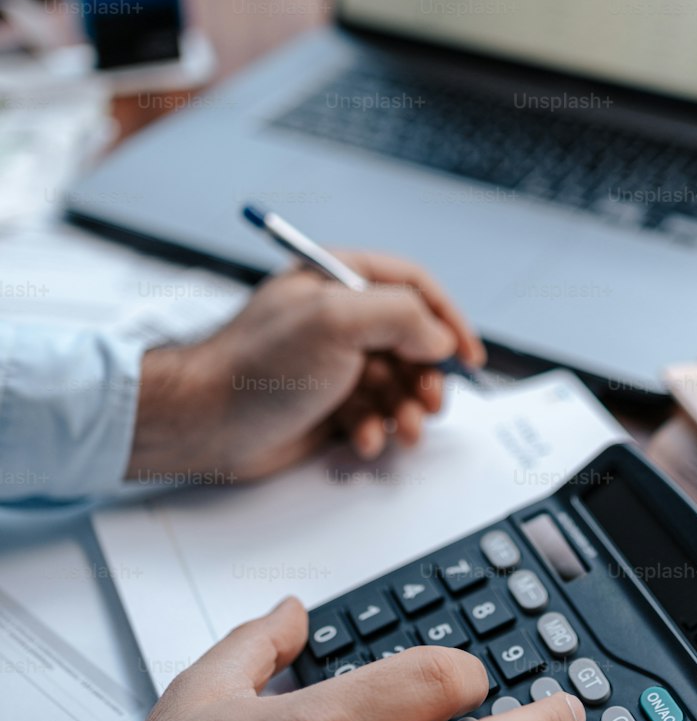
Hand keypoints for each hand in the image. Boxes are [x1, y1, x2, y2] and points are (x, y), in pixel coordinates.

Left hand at [127, 253, 485, 481]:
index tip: (468, 356)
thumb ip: (401, 316)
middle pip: (413, 341)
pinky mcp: (327, 403)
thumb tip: (438, 338)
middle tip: (430, 403)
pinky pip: (374, 415)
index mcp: (340, 279)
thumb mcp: (336, 321)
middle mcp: (339, 317)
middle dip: (428, 377)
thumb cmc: (256, 365)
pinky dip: (377, 430)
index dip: (448, 319)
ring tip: (404, 430)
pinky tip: (362, 440)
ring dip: (408, 410)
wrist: (206, 422)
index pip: (415, 286)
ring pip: (398, 384)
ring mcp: (334, 362)